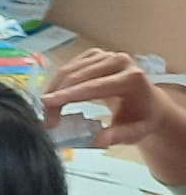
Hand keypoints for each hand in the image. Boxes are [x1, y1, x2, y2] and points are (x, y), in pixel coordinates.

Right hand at [43, 49, 185, 185]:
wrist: (147, 103)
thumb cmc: (140, 118)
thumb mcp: (135, 132)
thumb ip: (118, 136)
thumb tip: (99, 140)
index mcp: (132, 78)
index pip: (94, 86)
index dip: (68, 95)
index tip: (47, 104)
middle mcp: (119, 61)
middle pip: (78, 76)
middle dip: (57, 96)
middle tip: (47, 118)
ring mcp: (106, 55)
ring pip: (70, 69)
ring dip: (54, 89)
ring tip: (48, 110)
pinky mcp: (95, 55)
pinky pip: (69, 66)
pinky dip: (58, 81)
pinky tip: (55, 95)